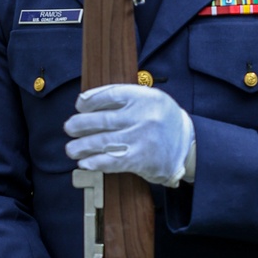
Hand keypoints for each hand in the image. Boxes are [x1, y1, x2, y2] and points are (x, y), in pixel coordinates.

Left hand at [64, 84, 194, 187]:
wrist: (187, 145)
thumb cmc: (163, 120)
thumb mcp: (151, 99)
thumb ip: (125, 98)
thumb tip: (88, 102)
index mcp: (145, 97)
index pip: (110, 94)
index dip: (90, 100)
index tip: (79, 106)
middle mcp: (143, 116)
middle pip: (102, 119)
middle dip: (80, 124)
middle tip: (69, 128)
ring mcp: (141, 138)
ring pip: (103, 141)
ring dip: (82, 146)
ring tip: (71, 149)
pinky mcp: (141, 159)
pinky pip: (111, 161)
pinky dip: (95, 162)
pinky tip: (85, 163)